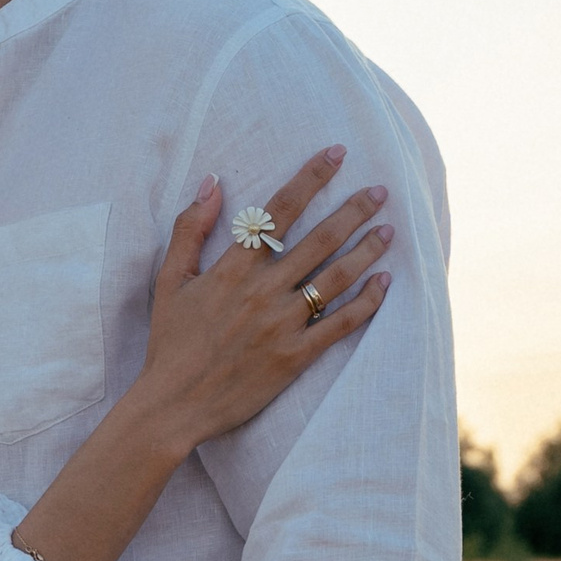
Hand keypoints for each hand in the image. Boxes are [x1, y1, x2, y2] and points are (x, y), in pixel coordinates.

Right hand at [130, 149, 392, 451]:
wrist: (173, 405)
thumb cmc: (170, 343)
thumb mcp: (169, 280)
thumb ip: (190, 229)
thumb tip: (212, 181)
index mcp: (232, 268)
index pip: (279, 210)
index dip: (311, 178)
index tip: (337, 154)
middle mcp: (262, 291)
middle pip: (319, 239)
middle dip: (353, 210)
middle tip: (381, 191)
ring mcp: (282, 325)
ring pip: (335, 278)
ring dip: (367, 250)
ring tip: (390, 230)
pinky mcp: (295, 357)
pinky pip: (340, 325)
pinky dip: (366, 302)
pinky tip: (384, 283)